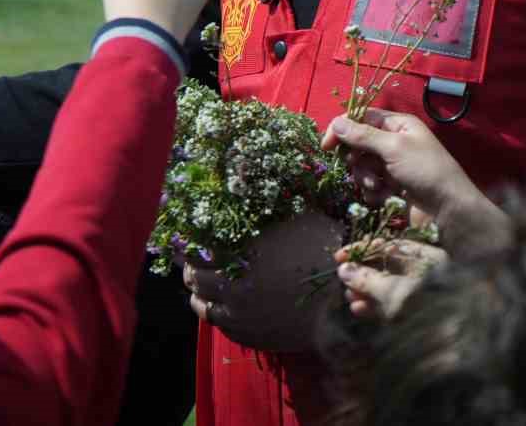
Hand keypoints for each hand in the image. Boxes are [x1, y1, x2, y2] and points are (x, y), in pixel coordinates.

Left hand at [181, 209, 342, 351]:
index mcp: (238, 253)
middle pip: (191, 276)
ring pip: (200, 304)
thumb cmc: (322, 251)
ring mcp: (239, 315)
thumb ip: (262, 212)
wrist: (343, 297)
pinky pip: (219, 325)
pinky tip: (219, 303)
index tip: (181, 235)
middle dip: (188, 265)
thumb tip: (242, 190)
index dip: (184, 242)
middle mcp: (231, 286)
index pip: (193, 249)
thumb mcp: (292, 219)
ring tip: (200, 281)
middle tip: (189, 258)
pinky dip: (214, 312)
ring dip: (197, 291)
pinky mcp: (249, 336)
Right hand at [322, 108, 508, 259]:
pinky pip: (372, 184)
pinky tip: (383, 197)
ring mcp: (394, 165)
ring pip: (363, 166)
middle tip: (359, 168)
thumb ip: (363, 135)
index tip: (326, 146)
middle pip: (359, 144)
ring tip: (377, 187)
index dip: (343, 130)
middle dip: (356, 159)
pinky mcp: (394, 186)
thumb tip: (336, 122)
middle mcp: (395, 141)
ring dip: (364, 177)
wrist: (449, 211)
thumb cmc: (426, 171)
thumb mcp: (394, 148)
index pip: (362, 118)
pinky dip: (373, 191)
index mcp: (399, 124)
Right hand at [334, 238, 446, 319]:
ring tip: (350, 299)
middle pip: (387, 268)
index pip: (389, 246)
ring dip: (366, 292)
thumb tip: (344, 269)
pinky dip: (375, 307)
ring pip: (389, 288)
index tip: (339, 257)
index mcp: (427, 257)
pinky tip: (358, 310)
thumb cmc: (426, 308)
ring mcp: (423, 296)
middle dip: (362, 274)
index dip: (362, 250)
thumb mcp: (393, 291)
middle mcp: (427, 273)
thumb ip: (367, 280)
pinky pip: (393, 306)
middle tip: (343, 280)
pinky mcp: (419, 317)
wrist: (457, 347)